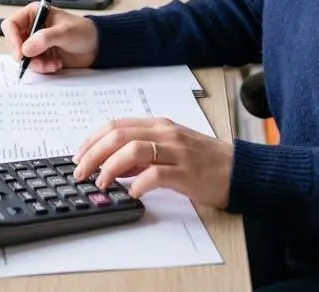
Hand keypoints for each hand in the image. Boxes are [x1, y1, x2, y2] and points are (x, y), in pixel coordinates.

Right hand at [0, 3, 97, 74]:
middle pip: (14, 43)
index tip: (21, 53)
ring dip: (37, 64)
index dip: (13, 39)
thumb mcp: (65, 32)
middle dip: (26, 55)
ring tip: (52, 63)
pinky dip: (43, 68)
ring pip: (23, 57)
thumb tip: (27, 48)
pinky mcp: (41, 56)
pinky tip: (55, 64)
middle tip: (37, 61)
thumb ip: (46, 38)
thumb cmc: (84, 31)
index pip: (11, 24)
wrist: (96, 47)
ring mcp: (36, 43)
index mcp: (34, 14)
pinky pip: (33, 65)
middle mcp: (32, 28)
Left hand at [71, 117, 232, 208]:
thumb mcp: (170, 149)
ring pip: (133, 150)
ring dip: (110, 168)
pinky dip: (138, 184)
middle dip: (93, 154)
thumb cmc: (204, 160)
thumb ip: (143, 154)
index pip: (117, 125)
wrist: (239, 170)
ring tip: (101, 183)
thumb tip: (112, 164)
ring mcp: (176, 152)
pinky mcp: (186, 173)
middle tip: (80, 172)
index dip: (92, 140)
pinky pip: (156, 175)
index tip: (78, 156)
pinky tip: (132, 193)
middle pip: (119, 136)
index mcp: (159, 125)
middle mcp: (166, 134)